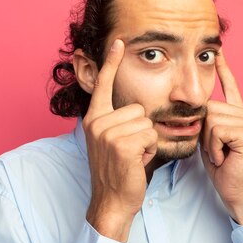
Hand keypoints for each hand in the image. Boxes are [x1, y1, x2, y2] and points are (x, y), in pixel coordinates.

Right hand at [82, 39, 158, 241]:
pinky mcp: (121, 143)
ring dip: (146, 141)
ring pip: (146, 122)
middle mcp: (96, 121)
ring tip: (133, 156)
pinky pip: (149, 134)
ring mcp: (107, 132)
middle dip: (141, 130)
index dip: (111, 62)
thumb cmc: (118, 172)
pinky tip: (136, 161)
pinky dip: (149, 149)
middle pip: (138, 108)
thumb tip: (134, 109)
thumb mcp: (112, 141)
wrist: (111, 200)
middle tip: (130, 151)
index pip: (103, 84)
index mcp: (93, 118)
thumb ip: (117, 121)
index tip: (118, 41)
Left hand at [201, 51, 242, 224]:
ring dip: (208, 142)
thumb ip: (206, 119)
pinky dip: (214, 148)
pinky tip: (224, 157)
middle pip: (209, 107)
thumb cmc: (219, 165)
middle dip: (204, 132)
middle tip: (217, 149)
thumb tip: (196, 103)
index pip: (230, 86)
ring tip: (220, 153)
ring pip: (211, 119)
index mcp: (239, 113)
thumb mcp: (207, 137)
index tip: (218, 51)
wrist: (233, 189)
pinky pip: (217, 131)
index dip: (223, 68)